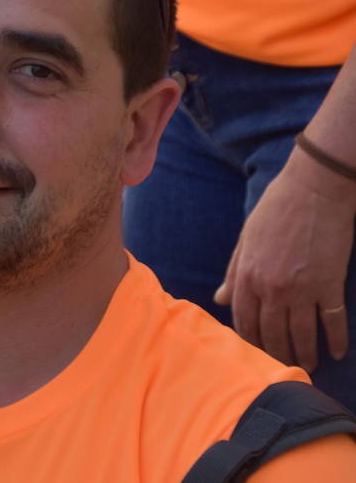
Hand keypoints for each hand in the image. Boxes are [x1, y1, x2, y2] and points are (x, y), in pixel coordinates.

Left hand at [215, 151, 355, 371]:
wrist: (315, 189)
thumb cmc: (276, 209)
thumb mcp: (246, 239)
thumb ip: (234, 273)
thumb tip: (219, 299)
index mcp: (248, 275)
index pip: (244, 319)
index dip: (249, 340)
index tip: (255, 353)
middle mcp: (271, 287)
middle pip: (272, 332)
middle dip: (276, 353)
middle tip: (283, 366)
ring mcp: (302, 289)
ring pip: (302, 333)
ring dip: (305, 354)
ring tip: (309, 366)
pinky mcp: (330, 285)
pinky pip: (332, 321)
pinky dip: (335, 340)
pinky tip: (337, 353)